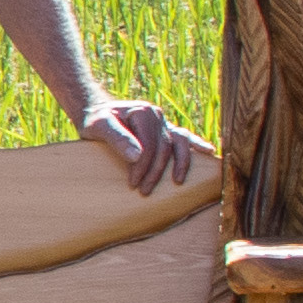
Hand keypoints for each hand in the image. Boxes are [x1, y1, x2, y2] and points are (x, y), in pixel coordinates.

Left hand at [74, 98, 207, 194]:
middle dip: (156, 172)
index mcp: (143, 112)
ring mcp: (163, 122)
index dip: (143, 166)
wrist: (94, 111)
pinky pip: (183, 137)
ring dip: (180, 164)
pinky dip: (195, 144)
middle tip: (144, 192)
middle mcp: (157, 115)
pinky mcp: (165, 129)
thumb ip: (117, 138)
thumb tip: (138, 156)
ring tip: (178, 182)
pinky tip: (208, 151)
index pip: (150, 145)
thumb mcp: (100, 126)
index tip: (133, 184)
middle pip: (164, 148)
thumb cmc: (95, 120)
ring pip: (178, 144)